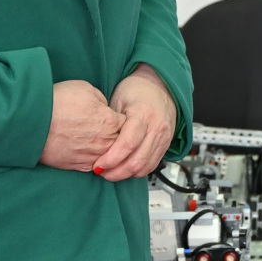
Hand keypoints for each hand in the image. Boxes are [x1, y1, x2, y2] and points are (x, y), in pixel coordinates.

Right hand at [40, 80, 124, 171]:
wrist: (32, 120)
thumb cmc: (58, 101)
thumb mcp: (86, 89)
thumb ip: (102, 101)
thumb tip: (105, 109)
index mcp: (111, 121)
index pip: (129, 125)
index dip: (123, 121)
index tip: (117, 119)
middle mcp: (105, 142)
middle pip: (122, 144)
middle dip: (119, 139)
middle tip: (110, 134)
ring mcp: (92, 156)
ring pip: (110, 158)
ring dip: (109, 153)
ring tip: (100, 145)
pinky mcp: (78, 166)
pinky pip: (94, 167)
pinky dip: (95, 163)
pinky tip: (89, 155)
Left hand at [92, 65, 177, 181]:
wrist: (160, 86)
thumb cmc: (135, 90)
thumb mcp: (117, 99)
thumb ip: (109, 122)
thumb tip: (95, 143)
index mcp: (143, 114)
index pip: (127, 144)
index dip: (111, 159)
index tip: (97, 165)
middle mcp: (157, 127)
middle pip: (137, 160)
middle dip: (116, 172)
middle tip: (101, 172)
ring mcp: (164, 137)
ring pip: (145, 167)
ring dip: (125, 174)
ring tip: (110, 172)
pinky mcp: (166, 144)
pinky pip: (152, 165)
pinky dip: (137, 171)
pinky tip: (124, 169)